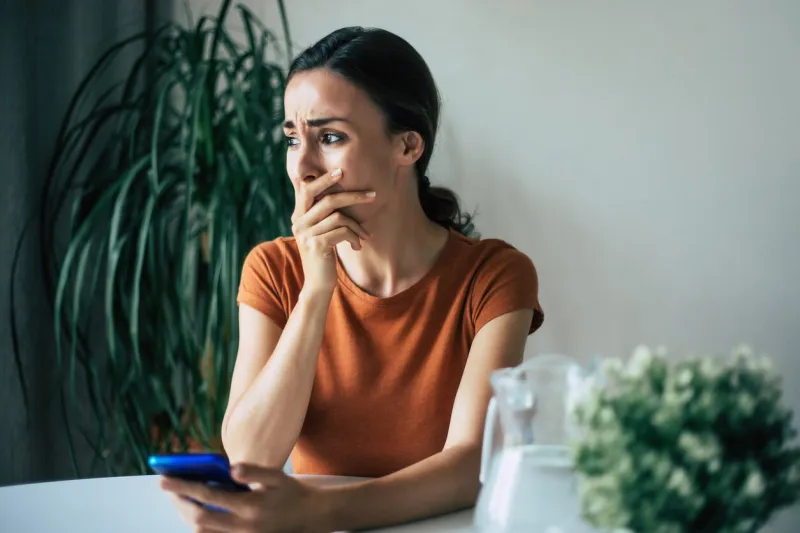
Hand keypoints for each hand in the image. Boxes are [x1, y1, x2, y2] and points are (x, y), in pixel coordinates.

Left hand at [160, 464, 328, 532]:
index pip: (208, 497)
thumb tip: (231, 468)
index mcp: (250, 506)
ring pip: (202, 532)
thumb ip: (254, 471)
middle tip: (166, 487)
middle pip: (199, 518)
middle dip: (179, 502)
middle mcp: (242, 526)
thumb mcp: (277, 477)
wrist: (309, 517)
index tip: (164, 479)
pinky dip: (199, 526)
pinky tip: (195, 513)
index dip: (184, 487)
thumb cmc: (291, 493)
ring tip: (179, 498)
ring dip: (186, 515)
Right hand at [290, 168, 375, 292]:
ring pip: (339, 217)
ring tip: (365, 236)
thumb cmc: (324, 256)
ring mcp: (306, 234)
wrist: (317, 284)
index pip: (307, 189)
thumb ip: (323, 215)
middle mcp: (299, 222)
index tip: (341, 171)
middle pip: (328, 200)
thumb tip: (341, 194)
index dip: (324, 179)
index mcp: (298, 216)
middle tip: (372, 195)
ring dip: (358, 226)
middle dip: (353, 195)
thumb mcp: (320, 232)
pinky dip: (354, 237)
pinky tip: (357, 246)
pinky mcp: (316, 245)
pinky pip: (342, 231)